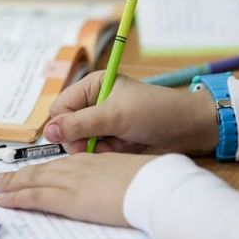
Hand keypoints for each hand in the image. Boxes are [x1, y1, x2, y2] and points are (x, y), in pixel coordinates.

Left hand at [0, 152, 155, 225]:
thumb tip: (114, 183)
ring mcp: (70, 181)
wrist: (153, 184)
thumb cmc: (150, 179)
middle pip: (40, 170)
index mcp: (91, 160)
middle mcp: (76, 167)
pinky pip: (34, 196)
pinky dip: (16, 197)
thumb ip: (115, 176)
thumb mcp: (129, 172)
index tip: (30, 172)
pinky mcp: (67, 198)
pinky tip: (2, 200)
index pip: (59, 165)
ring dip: (11, 184)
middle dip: (18, 175)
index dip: (41, 169)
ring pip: (32, 180)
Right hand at [43, 72, 218, 155]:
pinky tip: (125, 147)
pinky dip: (107, 152)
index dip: (63, 125)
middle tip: (99, 144)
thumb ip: (79, 124)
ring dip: (96, 147)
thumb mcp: (114, 116)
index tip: (75, 139)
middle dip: (81, 138)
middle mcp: (94, 102)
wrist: (190, 128)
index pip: (60, 108)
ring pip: (81, 141)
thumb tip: (48, 132)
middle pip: (67, 127)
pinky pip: (96, 150)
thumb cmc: (155, 112)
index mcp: (92, 86)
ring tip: (118, 143)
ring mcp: (103, 122)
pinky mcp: (113, 138)